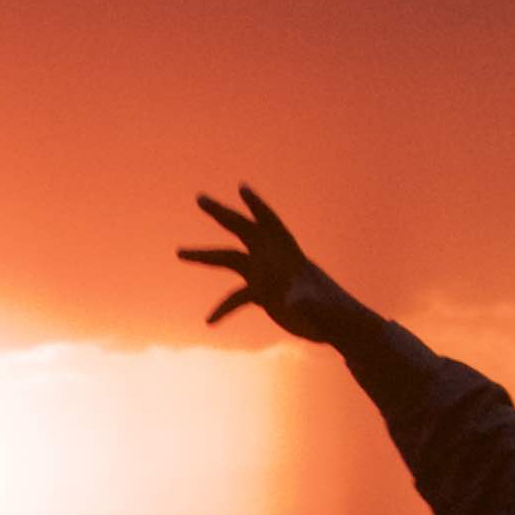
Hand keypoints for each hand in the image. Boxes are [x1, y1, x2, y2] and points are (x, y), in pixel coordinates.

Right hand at [178, 187, 354, 343]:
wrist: (335, 325)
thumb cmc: (332, 312)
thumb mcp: (317, 305)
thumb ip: (305, 301)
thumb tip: (295, 301)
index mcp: (288, 253)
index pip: (270, 222)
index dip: (257, 206)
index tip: (242, 188)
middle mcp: (273, 259)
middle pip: (243, 229)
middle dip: (222, 214)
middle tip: (200, 198)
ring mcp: (265, 275)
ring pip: (230, 259)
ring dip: (205, 256)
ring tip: (178, 252)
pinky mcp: (262, 294)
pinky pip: (235, 296)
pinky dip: (223, 308)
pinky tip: (209, 322)